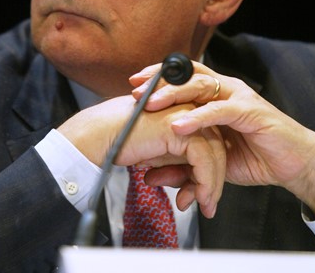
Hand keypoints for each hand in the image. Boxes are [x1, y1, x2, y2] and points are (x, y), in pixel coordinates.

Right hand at [58, 94, 225, 216]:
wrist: (99, 136)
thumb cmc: (119, 140)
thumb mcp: (156, 153)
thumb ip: (176, 161)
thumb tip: (191, 183)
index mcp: (181, 110)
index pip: (208, 139)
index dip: (209, 168)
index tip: (206, 194)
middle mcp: (186, 108)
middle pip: (215, 145)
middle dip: (213, 179)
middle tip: (208, 205)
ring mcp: (184, 116)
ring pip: (214, 153)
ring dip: (211, 185)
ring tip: (204, 206)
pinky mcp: (180, 128)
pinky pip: (203, 158)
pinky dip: (205, 181)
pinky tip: (198, 197)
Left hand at [130, 62, 314, 218]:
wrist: (290, 162)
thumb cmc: (252, 155)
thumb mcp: (208, 160)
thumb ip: (180, 165)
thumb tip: (148, 176)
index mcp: (213, 94)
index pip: (181, 76)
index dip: (157, 77)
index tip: (132, 85)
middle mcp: (224, 88)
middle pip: (187, 74)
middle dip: (158, 80)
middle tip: (135, 90)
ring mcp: (237, 96)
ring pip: (200, 85)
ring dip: (173, 93)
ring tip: (151, 104)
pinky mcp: (249, 111)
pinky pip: (219, 110)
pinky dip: (198, 117)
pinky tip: (180, 124)